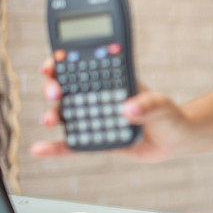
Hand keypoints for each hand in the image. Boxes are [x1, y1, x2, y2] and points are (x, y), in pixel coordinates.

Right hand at [32, 58, 192, 161]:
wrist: (174, 140)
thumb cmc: (168, 115)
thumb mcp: (162, 105)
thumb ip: (149, 105)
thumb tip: (128, 109)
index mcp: (112, 81)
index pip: (83, 66)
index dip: (63, 63)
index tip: (52, 65)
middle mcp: (98, 97)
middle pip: (67, 88)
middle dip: (54, 87)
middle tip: (54, 92)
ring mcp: (95, 118)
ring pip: (65, 114)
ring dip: (52, 115)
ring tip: (50, 121)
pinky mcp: (95, 140)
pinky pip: (72, 144)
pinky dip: (55, 148)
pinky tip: (38, 149)